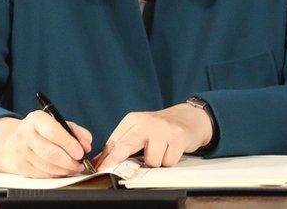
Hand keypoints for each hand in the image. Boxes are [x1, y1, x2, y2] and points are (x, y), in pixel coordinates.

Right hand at [0, 112, 92, 177]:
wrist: (13, 142)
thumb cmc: (42, 133)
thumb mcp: (58, 124)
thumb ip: (76, 132)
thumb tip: (87, 145)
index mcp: (36, 119)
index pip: (54, 131)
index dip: (69, 144)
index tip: (81, 152)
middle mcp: (26, 133)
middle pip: (50, 153)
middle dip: (69, 162)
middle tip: (80, 164)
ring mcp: (21, 151)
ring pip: (47, 166)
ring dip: (65, 170)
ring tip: (73, 168)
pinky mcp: (20, 166)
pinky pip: (42, 175)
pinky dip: (55, 175)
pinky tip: (61, 171)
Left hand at [95, 103, 212, 171]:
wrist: (188, 118)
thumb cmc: (159, 128)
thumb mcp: (138, 130)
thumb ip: (121, 144)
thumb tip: (101, 160)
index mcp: (133, 119)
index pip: (115, 140)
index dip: (107, 157)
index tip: (99, 167)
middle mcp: (146, 122)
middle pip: (127, 145)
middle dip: (117, 160)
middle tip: (110, 169)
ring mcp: (163, 129)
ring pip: (151, 160)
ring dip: (155, 163)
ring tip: (159, 153)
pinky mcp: (178, 137)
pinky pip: (168, 162)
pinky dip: (168, 161)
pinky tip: (170, 151)